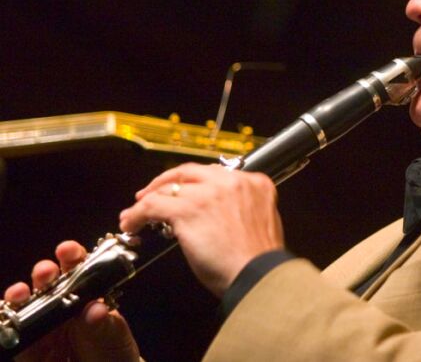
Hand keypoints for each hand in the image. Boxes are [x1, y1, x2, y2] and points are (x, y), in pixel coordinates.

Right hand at [4, 241, 139, 361]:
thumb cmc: (113, 351)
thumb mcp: (113, 337)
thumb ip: (103, 326)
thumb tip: (95, 309)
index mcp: (85, 296)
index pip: (77, 271)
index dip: (71, 257)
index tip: (67, 250)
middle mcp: (61, 309)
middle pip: (47, 285)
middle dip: (43, 274)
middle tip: (46, 271)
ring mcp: (43, 330)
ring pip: (25, 309)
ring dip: (20, 298)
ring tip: (20, 294)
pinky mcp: (29, 353)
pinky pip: (13, 340)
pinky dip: (6, 328)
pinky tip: (5, 319)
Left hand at [119, 163, 284, 296]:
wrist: (258, 275)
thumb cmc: (259, 260)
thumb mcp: (262, 222)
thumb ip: (245, 209)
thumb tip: (222, 214)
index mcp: (255, 183)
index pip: (216, 173)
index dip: (195, 182)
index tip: (184, 190)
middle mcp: (232, 182)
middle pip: (190, 171)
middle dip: (167, 180)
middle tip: (152, 193)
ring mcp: (209, 193)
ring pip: (168, 188)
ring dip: (148, 200)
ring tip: (136, 212)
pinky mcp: (188, 209)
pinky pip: (153, 205)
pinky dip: (137, 214)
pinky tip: (131, 223)